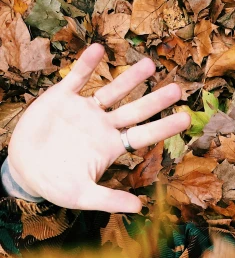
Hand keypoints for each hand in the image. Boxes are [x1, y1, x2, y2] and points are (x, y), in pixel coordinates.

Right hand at [6, 43, 189, 212]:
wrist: (25, 171)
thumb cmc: (57, 185)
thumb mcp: (84, 196)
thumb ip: (110, 200)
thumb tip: (140, 207)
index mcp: (111, 147)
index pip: (144, 135)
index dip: (164, 127)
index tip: (185, 119)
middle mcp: (103, 126)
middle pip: (134, 111)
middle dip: (155, 101)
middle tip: (177, 89)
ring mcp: (83, 111)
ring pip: (111, 91)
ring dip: (129, 79)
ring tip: (149, 64)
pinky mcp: (61, 98)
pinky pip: (76, 78)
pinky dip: (86, 64)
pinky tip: (98, 49)